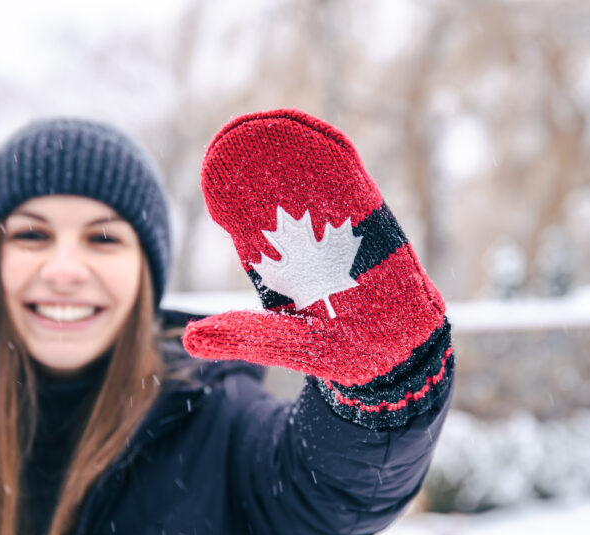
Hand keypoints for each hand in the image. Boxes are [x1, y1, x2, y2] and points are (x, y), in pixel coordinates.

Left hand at [183, 110, 451, 425]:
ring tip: (262, 126)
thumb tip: (190, 339)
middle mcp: (308, 240)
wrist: (399, 352)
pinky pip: (350, 183)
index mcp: (282, 265)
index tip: (211, 172)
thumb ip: (245, 335)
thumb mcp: (288, 342)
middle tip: (230, 138)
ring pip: (312, 179)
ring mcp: (341, 227)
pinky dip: (331, 156)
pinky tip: (310, 135)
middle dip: (256, 164)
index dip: (231, 199)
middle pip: (278, 193)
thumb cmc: (344, 348)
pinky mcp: (373, 220)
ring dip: (290, 150)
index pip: (250, 223)